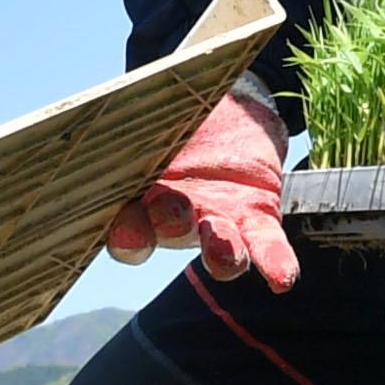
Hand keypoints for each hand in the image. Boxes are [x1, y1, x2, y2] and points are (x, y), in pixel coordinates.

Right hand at [107, 88, 295, 291]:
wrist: (224, 107)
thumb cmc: (170, 117)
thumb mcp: (146, 118)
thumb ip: (128, 126)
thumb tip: (103, 112)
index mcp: (134, 197)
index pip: (122, 225)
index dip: (123, 233)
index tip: (124, 230)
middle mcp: (169, 219)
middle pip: (163, 234)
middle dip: (165, 226)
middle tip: (170, 211)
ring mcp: (213, 220)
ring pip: (215, 247)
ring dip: (219, 253)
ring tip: (221, 249)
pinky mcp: (254, 215)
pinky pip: (264, 244)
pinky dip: (273, 261)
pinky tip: (281, 278)